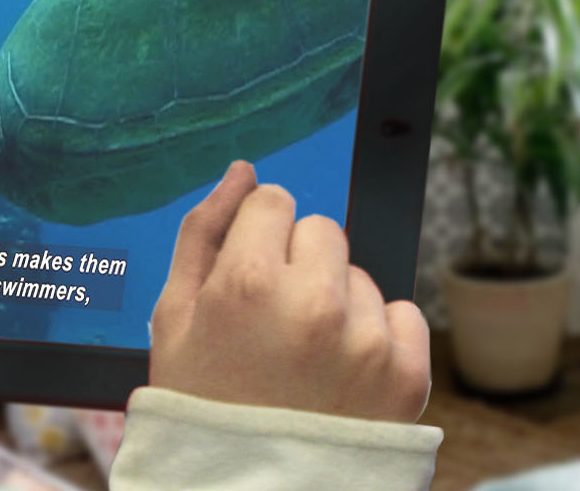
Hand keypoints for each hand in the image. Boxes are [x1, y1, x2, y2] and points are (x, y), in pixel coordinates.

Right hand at [148, 160, 430, 423]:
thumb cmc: (200, 407)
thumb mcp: (173, 320)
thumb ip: (203, 232)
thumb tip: (241, 172)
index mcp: (246, 283)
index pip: (273, 202)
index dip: (257, 237)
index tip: (250, 278)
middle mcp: (312, 303)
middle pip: (320, 231)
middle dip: (297, 264)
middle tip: (274, 324)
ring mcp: (365, 340)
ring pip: (360, 275)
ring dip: (338, 303)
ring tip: (306, 360)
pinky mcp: (406, 375)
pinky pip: (404, 314)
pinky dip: (379, 337)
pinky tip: (342, 374)